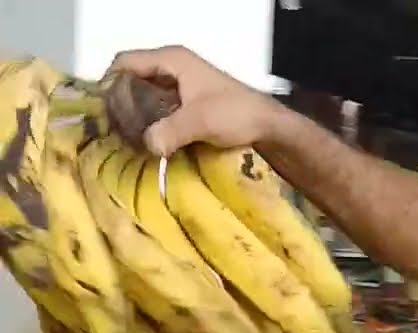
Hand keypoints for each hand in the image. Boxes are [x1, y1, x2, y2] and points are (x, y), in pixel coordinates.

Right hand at [107, 45, 283, 155]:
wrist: (269, 126)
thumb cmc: (236, 114)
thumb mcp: (199, 121)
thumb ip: (169, 131)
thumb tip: (147, 145)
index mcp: (172, 60)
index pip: (124, 62)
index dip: (109, 83)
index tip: (104, 111)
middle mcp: (173, 66)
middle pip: (132, 78)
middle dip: (122, 102)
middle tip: (114, 129)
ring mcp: (181, 83)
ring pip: (145, 94)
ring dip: (137, 114)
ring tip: (128, 138)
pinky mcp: (188, 101)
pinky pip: (160, 107)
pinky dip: (152, 120)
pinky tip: (149, 139)